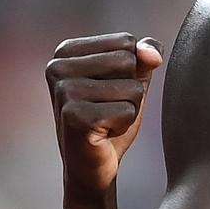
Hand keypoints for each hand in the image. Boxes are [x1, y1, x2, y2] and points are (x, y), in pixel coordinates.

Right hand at [46, 32, 162, 200]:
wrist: (93, 166)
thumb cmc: (110, 118)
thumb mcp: (131, 79)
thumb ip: (144, 56)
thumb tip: (152, 53)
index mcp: (66, 51)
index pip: (126, 41)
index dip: (130, 70)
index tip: (106, 91)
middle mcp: (57, 66)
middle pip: (128, 60)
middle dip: (131, 89)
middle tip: (107, 109)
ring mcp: (63, 91)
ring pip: (132, 87)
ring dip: (129, 109)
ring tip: (105, 121)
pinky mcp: (74, 116)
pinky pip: (128, 111)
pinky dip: (124, 125)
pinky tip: (103, 134)